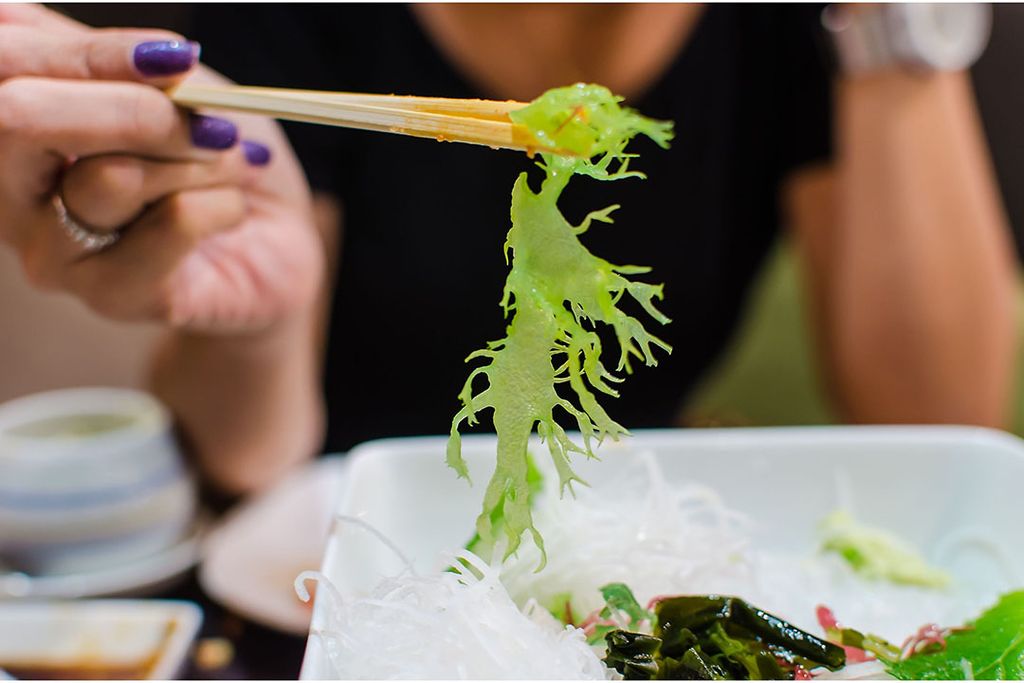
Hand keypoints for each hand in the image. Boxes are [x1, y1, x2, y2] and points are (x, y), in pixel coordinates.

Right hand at [0, 5, 323, 332]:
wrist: (276, 242)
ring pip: (108, 176)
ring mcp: (51, 249)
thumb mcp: (179, 89)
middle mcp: (10, 189)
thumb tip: (123, 45)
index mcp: (15, 124)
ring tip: (231, 167)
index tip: (174, 57)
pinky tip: (231, 213)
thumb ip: (123, 61)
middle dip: (136, 109)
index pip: (5, 63)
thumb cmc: (219, 155)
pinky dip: (223, 204)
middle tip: (212, 122)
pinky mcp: (109, 295)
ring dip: (195, 160)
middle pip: (21, 117)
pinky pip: (170, 224)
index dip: (90, 53)